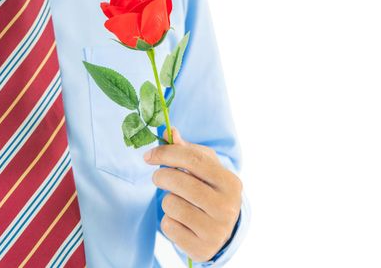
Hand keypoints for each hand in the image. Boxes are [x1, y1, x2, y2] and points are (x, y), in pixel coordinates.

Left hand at [144, 127, 242, 261]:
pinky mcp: (202, 249)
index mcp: (231, 182)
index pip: (194, 160)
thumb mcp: (206, 169)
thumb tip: (169, 131)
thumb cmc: (211, 192)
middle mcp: (227, 207)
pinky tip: (181, 222)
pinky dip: (169, 222)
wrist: (224, 231)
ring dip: (167, 202)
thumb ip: (187, 150)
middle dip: (162, 176)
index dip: (167, 154)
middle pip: (179, 182)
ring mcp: (216, 230)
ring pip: (171, 204)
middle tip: (159, 178)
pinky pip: (168, 226)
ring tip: (179, 203)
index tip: (149, 155)